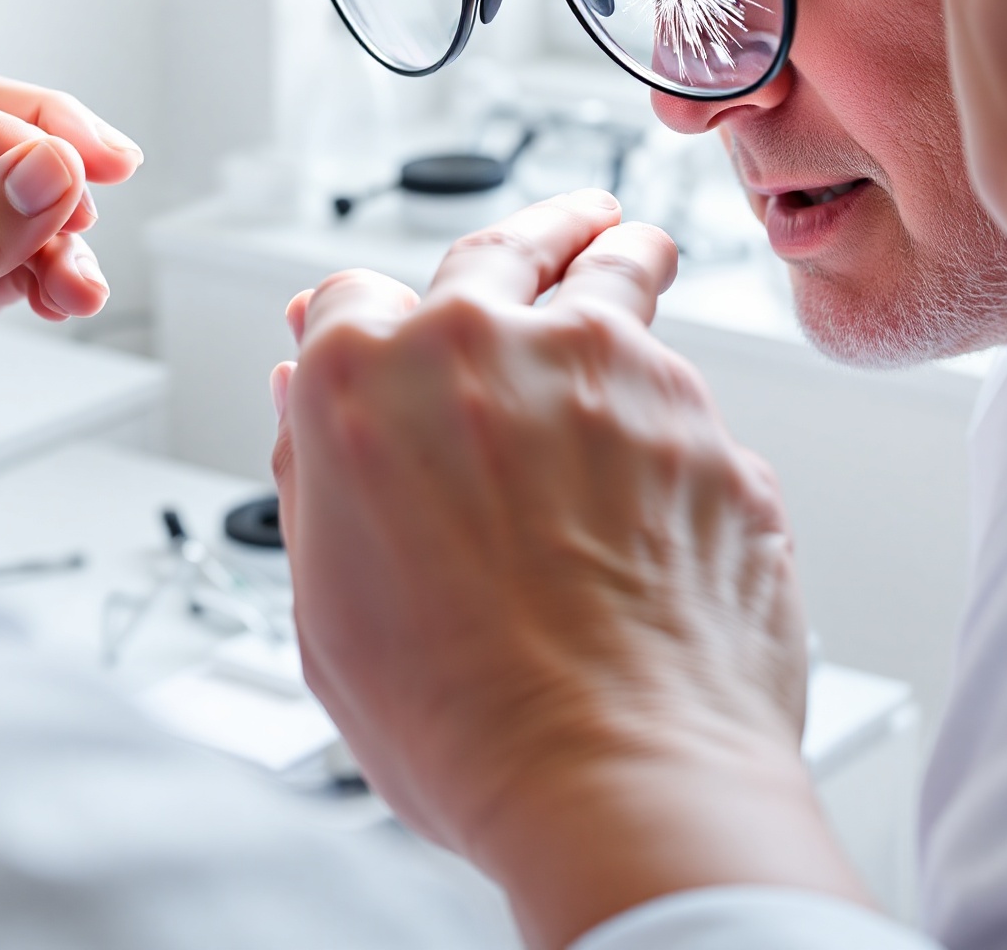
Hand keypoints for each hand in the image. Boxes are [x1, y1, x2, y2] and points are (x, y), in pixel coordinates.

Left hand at [0, 73, 140, 514]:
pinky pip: (12, 267)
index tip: (67, 165)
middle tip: (113, 167)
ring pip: (4, 208)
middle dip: (46, 151)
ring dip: (55, 230)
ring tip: (78, 279)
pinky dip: (52, 273)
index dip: (2, 130)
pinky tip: (69, 295)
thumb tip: (45, 173)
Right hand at [272, 190, 866, 949]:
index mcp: (365, 381)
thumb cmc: (463, 722)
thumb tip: (304, 394)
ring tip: (636, 244)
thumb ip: (313, 471)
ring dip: (621, 252)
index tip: (380, 330)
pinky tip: (669, 447)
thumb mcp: (325, 605)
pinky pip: (684, 389)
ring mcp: (607, 368)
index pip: (348, 295)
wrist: (619, 779)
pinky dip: (673, 401)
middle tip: (555, 227)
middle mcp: (484, 343)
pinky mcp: (702, 415)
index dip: (358, 322)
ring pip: (618, 269)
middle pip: (499, 244)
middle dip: (525, 231)